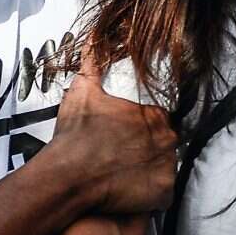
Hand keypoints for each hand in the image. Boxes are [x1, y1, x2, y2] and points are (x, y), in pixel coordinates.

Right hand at [51, 74, 176, 216]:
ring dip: (150, 169)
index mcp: (153, 115)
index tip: (127, 137)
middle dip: (148, 147)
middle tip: (124, 155)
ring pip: (165, 166)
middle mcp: (166, 138)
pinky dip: (151, 192)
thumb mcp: (83, 91)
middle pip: (165, 142)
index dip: (142, 128)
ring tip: (125, 173)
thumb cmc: (76, 138)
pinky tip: (132, 188)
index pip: (159, 119)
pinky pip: (164, 191)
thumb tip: (94, 42)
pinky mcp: (163, 191)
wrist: (68, 176)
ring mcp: (167, 166)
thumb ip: (92, 64)